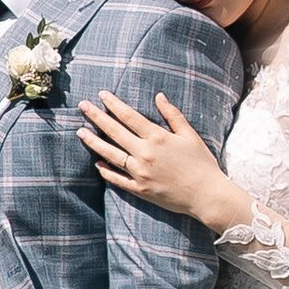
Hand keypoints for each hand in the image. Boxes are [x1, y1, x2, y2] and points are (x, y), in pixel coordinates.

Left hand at [77, 87, 243, 232]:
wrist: (207, 195)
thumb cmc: (202, 163)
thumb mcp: (190, 135)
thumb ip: (172, 115)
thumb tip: (159, 96)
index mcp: (157, 137)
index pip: (128, 116)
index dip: (113, 104)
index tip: (101, 94)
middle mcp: (144, 154)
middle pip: (114, 131)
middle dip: (96, 117)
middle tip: (83, 106)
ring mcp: (140, 173)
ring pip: (111, 154)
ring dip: (94, 142)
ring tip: (81, 132)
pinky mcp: (140, 189)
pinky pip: (118, 179)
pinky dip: (106, 172)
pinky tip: (97, 164)